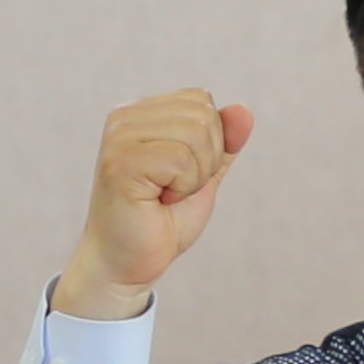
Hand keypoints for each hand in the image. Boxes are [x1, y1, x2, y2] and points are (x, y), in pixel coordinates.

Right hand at [57, 88, 252, 321]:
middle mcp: (124, 117)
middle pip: (202, 115)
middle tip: (172, 189)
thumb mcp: (203, 174)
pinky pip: (182, 160)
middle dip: (205, 160)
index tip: (179, 174)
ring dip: (193, 177)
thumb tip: (244, 110)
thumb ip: (224, 142)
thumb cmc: (161, 220)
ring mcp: (119, 138)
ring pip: (196, 135)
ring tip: (164, 195)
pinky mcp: (121, 162)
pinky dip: (183, 188)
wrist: (126, 264)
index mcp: (140, 112)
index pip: (201, 99)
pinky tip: (157, 202)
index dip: (209, 142)